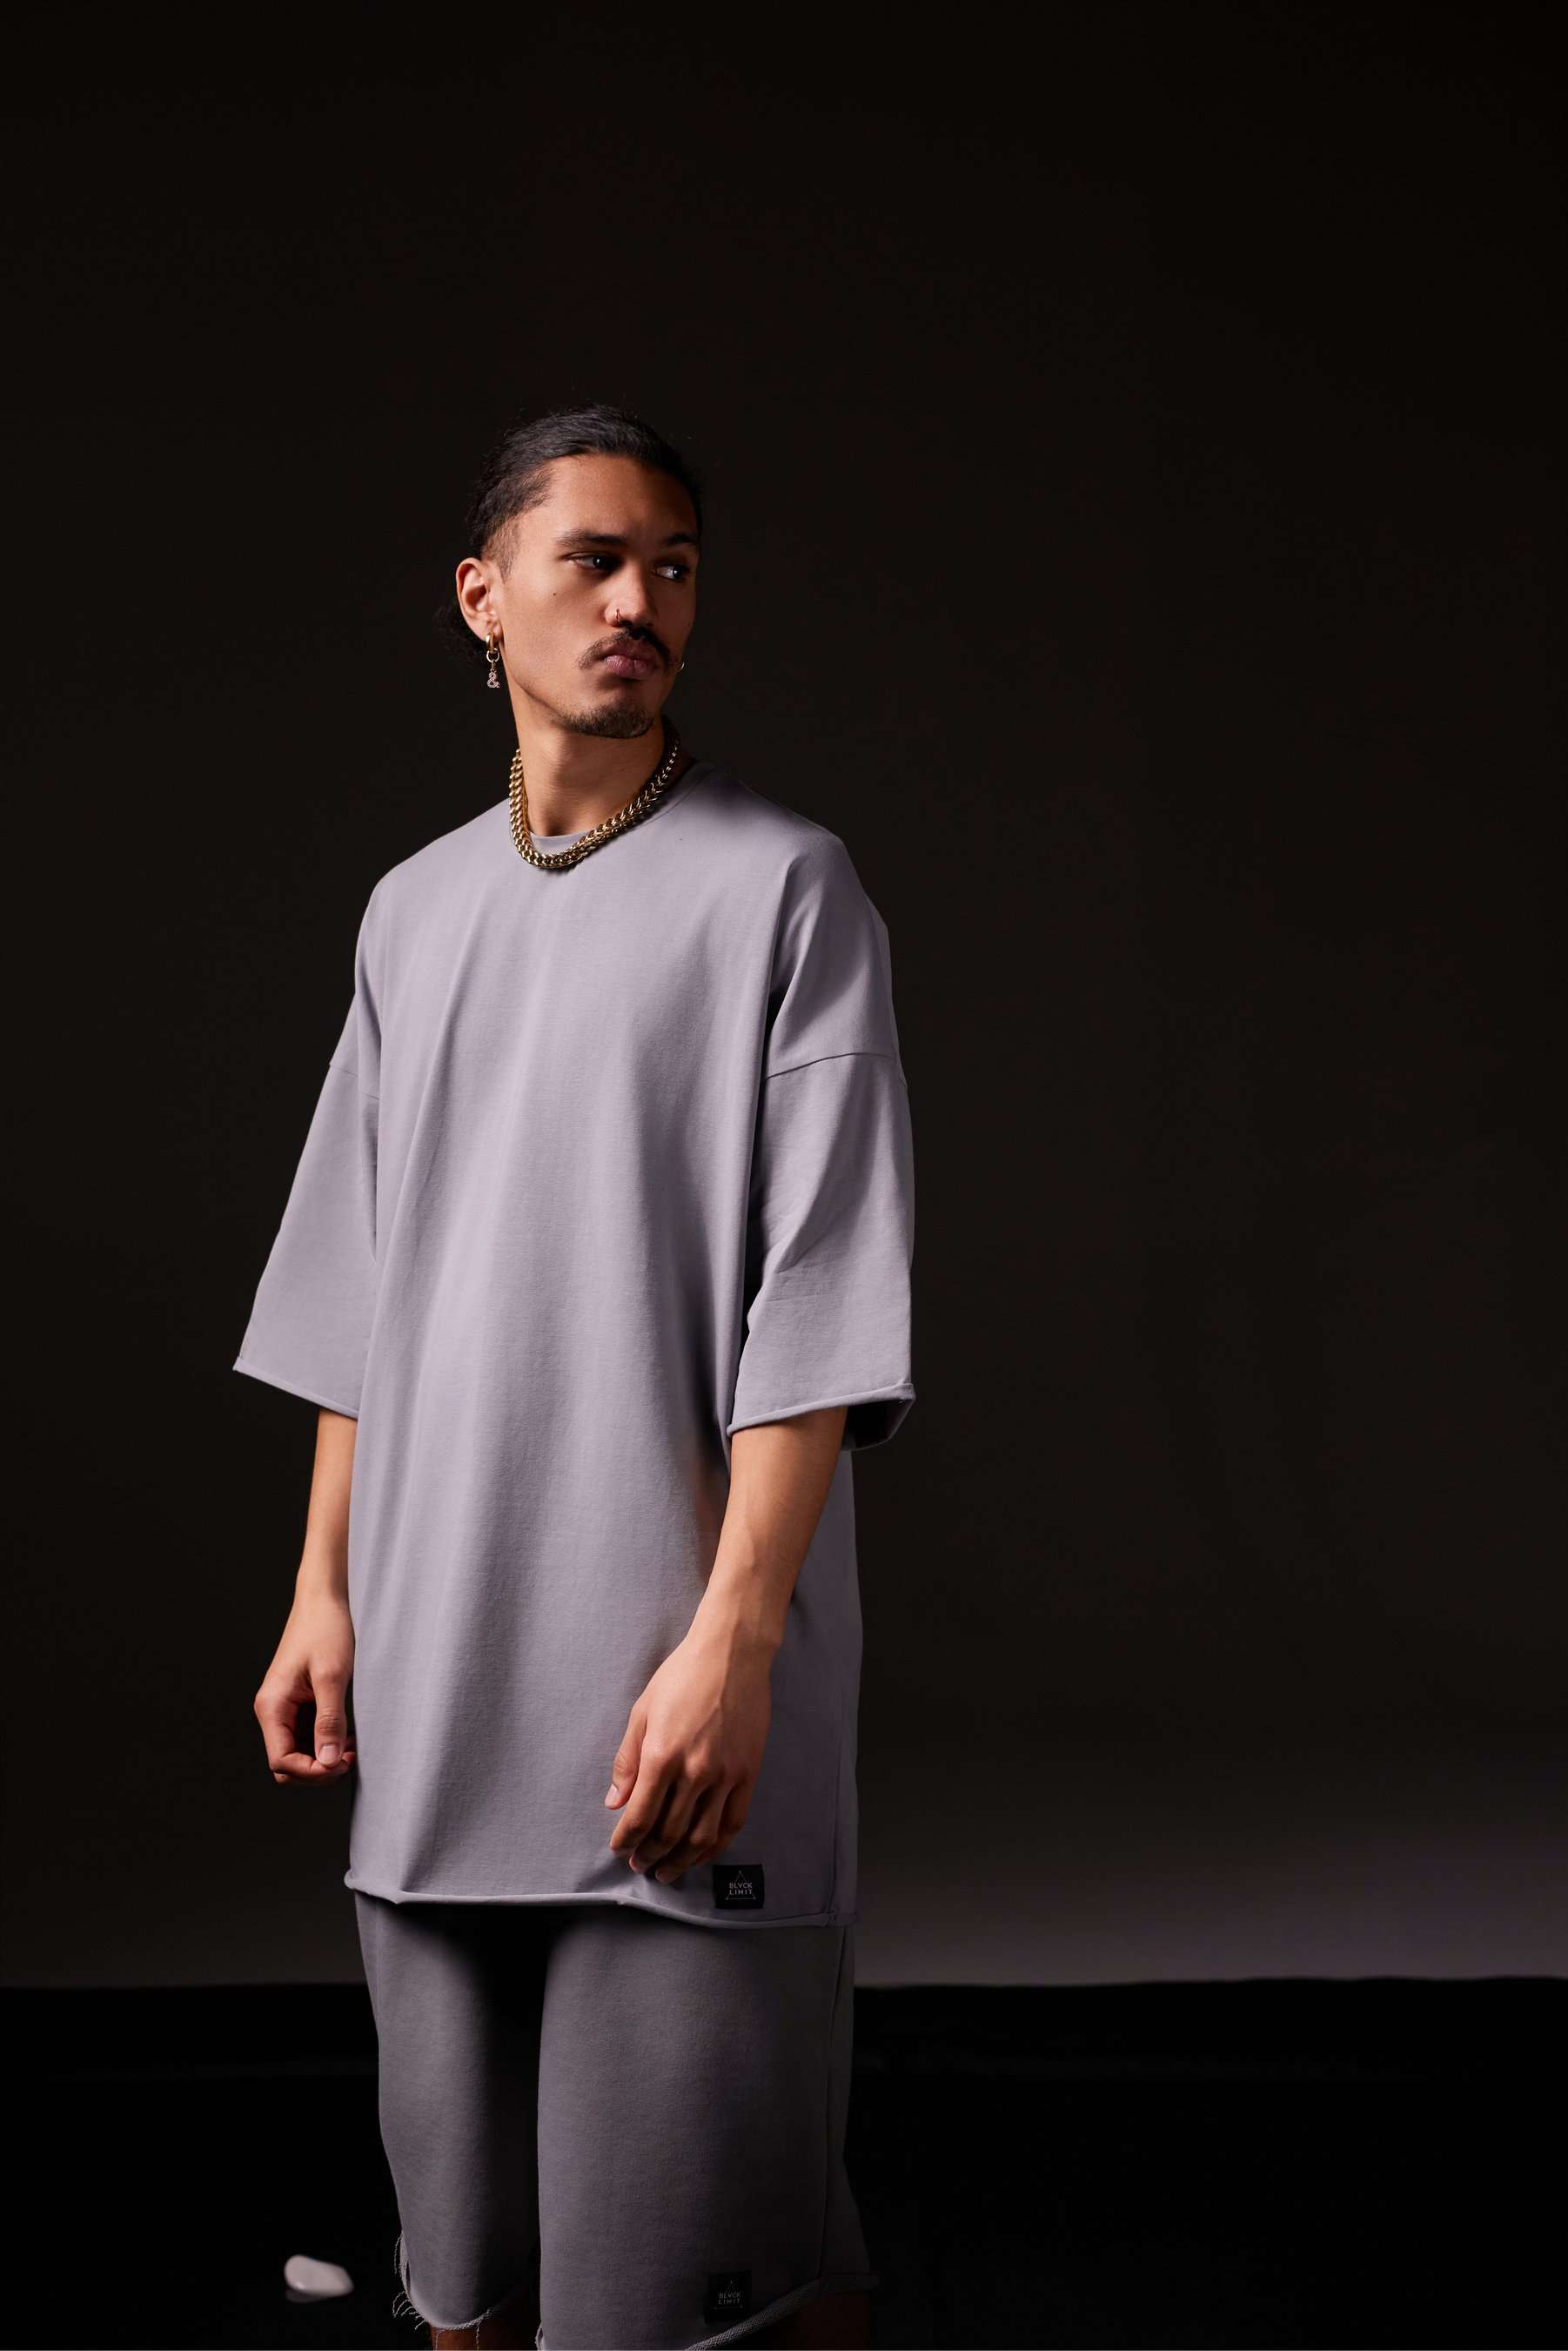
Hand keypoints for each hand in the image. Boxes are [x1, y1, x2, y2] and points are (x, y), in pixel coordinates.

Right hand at [254, 1588, 356, 1782]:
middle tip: (350, 1758)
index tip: (342, 1764)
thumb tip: (329, 1761)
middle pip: (287, 1764)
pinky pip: (307, 1737)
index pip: (282, 1761)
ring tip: (352, 1748)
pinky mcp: (298, 1705)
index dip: (312, 1771)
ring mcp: (285, 1709)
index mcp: (272, 1706)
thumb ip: (329, 1720)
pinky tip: (348, 1736)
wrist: (323, 1601)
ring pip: (298, 1753)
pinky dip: (326, 1743)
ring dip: (324, 1758)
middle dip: (317, 1769)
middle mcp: (272, 1711)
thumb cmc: (325, 1630)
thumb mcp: (332, 1676)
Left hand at [604, 1623, 773, 1882]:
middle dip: (649, 1854)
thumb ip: (627, 1761)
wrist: (733, 1653)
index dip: (626, 1839)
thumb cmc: (682, 1675)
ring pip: (702, 1835)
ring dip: (681, 1860)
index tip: (619, 1848)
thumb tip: (615, 1802)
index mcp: (662, 1755)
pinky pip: (733, 1821)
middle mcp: (694, 1771)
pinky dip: (716, 1845)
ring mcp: (725, 1775)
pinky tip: (702, 1853)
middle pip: (669, 1832)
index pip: (640, 1815)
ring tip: (667, 1871)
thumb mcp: (642, 1711)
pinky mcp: (748, 1773)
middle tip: (639, 1865)